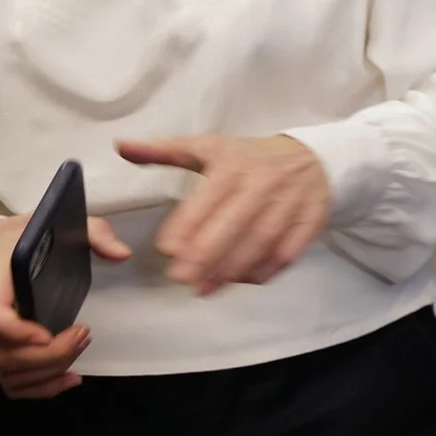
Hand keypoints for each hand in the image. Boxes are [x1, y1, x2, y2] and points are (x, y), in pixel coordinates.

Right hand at [0, 211, 133, 398]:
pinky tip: (67, 378)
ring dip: (48, 372)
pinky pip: (9, 381)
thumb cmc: (7, 240)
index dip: (19, 332)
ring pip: (8, 372)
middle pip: (6, 354)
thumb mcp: (43, 222)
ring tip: (79, 349)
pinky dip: (38, 388)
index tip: (48, 333)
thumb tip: (121, 253)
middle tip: (82, 335)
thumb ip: (89, 231)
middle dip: (50, 355)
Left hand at [116, 134, 329, 294]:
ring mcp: (291, 203)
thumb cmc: (252, 158)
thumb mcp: (209, 147)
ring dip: (233, 268)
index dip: (187, 226)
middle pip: (236, 223)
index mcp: (235, 164)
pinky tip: (242, 280)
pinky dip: (265, 270)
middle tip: (181, 278)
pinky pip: (288, 252)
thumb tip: (120, 147)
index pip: (209, 198)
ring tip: (206, 288)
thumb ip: (164, 151)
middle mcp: (265, 183)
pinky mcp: (311, 221)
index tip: (167, 249)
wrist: (314, 157)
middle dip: (207, 255)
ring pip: (261, 241)